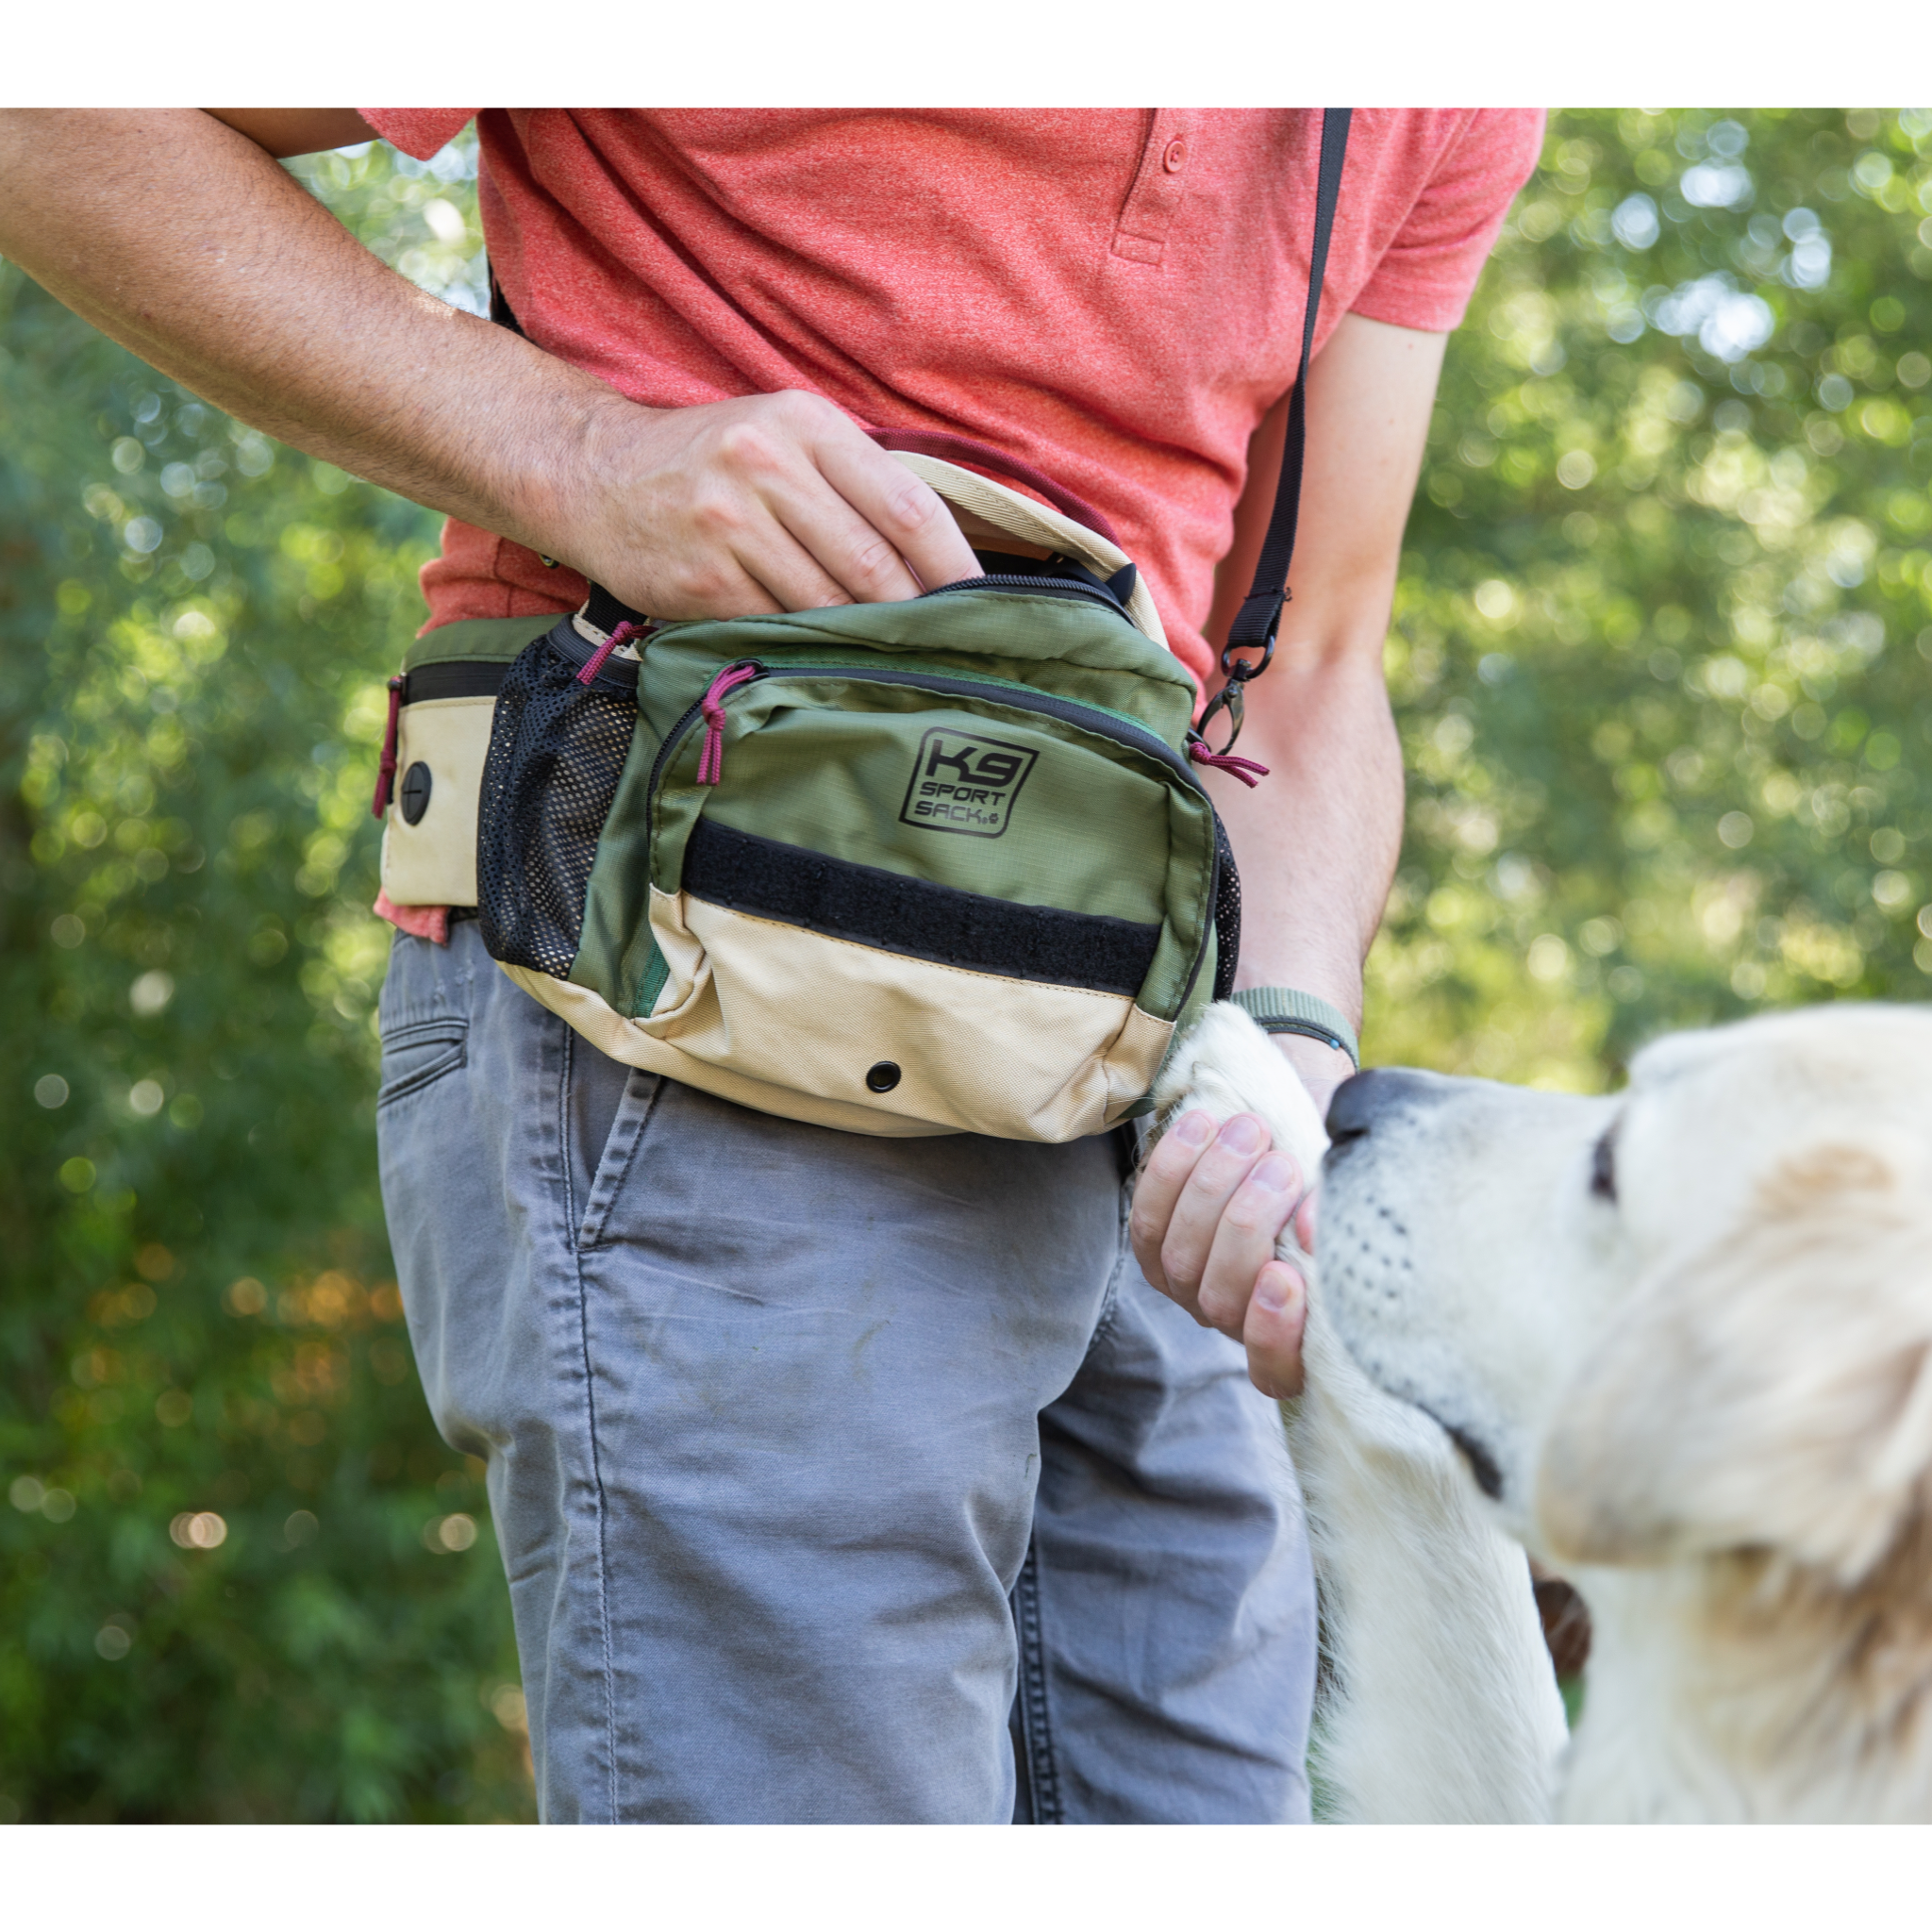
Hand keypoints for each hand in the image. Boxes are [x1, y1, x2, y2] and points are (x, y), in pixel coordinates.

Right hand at [557, 388, 980, 618]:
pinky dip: (802, 644)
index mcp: (805, 424)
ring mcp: (730, 526)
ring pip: (827, 603)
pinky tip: (816, 650)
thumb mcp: (784, 435)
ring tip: (885, 654)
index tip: (981, 604)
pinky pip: (776, 626)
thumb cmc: (711, 460)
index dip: (954, 566)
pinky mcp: (701, 581)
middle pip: (874, 565)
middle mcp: (767, 466)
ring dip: (860, 636)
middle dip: (912, 614)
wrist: (595, 477)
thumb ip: (855, 479)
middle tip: (940, 645)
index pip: (907, 506)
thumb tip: (940, 558)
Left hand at [1129, 1037, 1343, 1399]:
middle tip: (1281, 1167)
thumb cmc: (1346, 1183)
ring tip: (1249, 1132)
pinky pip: (1148, 1216)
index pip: (1276, 1369)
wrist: (1297, 1141)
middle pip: (1220, 1296)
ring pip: (1181, 1254)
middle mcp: (1236, 1323)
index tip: (1285, 1276)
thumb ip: (1352, 1215)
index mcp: (1297, 1338)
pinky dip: (1172, 1167)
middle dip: (1247, 1223)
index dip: (1274, 1331)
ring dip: (1212, 1185)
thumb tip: (1314, 1222)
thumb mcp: (1366, 1202)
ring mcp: (1189, 1286)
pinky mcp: (1154, 1245)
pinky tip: (1202, 1125)